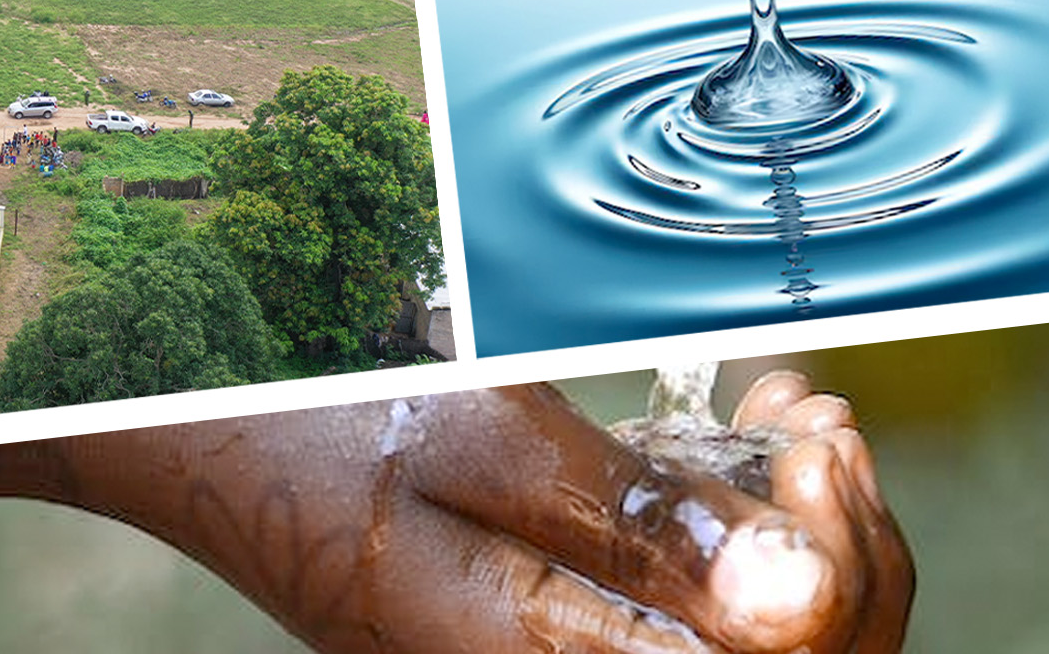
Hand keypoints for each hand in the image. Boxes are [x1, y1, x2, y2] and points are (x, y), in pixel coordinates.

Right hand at [62, 376, 910, 653]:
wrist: (200, 435)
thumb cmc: (322, 427)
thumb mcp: (489, 446)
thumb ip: (638, 529)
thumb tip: (798, 602)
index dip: (844, 568)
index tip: (819, 440)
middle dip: (848, 546)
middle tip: (821, 419)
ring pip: (758, 643)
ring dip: (805, 532)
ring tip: (792, 418)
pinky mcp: (567, 629)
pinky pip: (693, 612)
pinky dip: (744, 532)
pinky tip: (742, 443)